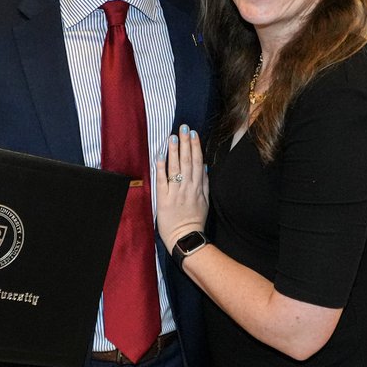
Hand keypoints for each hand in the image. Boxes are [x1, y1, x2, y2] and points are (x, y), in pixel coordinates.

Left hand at [155, 124, 208, 252]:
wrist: (186, 238)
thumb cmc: (195, 220)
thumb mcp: (206, 201)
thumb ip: (205, 183)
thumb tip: (205, 166)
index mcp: (198, 187)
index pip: (198, 162)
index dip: (195, 147)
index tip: (193, 134)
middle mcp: (188, 187)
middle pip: (187, 161)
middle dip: (185, 143)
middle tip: (183, 127)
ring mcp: (176, 193)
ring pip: (176, 168)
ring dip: (174, 151)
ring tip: (172, 137)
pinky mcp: (164, 200)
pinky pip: (162, 182)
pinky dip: (161, 169)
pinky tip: (160, 157)